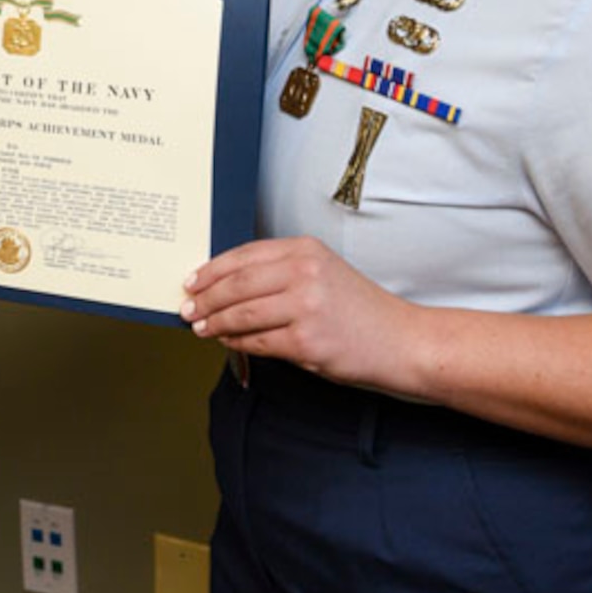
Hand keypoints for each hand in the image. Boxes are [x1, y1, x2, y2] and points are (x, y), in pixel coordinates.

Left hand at [181, 237, 418, 391]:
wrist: (403, 341)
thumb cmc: (360, 311)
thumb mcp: (323, 273)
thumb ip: (280, 273)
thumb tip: (225, 285)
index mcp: (305, 249)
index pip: (244, 255)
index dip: (211, 270)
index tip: (191, 281)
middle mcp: (304, 273)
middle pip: (236, 284)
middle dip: (205, 298)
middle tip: (187, 308)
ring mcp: (306, 307)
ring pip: (241, 314)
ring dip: (215, 323)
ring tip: (200, 328)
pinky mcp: (307, 341)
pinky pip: (258, 342)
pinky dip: (237, 343)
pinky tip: (227, 342)